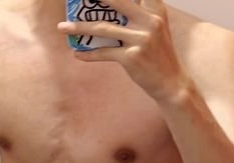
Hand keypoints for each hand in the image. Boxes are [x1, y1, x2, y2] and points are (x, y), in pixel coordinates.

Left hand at [57, 0, 190, 101]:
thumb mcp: (155, 30)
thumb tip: (110, 13)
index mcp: (155, 10)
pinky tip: (77, 54)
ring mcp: (141, 39)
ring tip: (62, 28)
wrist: (171, 83)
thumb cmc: (158, 56)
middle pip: (116, 1)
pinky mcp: (132, 58)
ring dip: (79, 27)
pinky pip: (104, 53)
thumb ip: (139, 16)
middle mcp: (150, 21)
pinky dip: (89, 54)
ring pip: (103, 28)